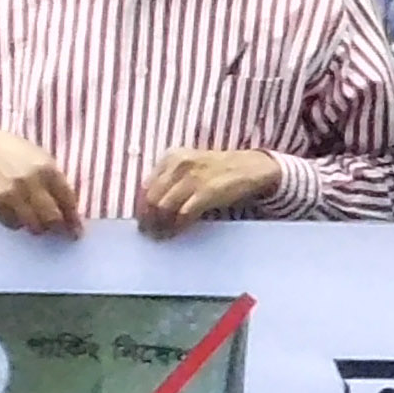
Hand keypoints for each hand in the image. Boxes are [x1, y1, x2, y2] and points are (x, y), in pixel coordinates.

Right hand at [0, 131, 79, 237]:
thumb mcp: (43, 161)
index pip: (67, 202)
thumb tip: (70, 213)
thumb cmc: (20, 155)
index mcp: (48, 169)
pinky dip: (18, 223)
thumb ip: (56, 184)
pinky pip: (12, 224)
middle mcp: (30, 182)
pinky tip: (17, 213)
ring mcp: (11, 193)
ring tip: (38, 222)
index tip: (76, 232)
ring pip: (33, 226)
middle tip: (60, 233)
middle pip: (52, 218)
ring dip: (38, 227)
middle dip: (58, 229)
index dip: (73, 220)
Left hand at [137, 148, 281, 236]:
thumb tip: (150, 206)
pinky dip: (178, 226)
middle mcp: (179, 164)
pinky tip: (177, 232)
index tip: (143, 221)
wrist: (252, 167)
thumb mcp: (191, 165)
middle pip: (152, 198)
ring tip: (162, 235)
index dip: (141, 207)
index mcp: (172, 156)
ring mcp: (193, 177)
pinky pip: (183, 214)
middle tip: (149, 233)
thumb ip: (170, 179)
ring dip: (160, 225)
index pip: (146, 186)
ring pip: (164, 207)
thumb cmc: (219, 170)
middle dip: (148, 219)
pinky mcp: (207, 192)